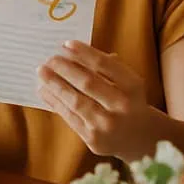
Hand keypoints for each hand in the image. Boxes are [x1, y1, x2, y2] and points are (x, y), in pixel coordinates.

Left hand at [37, 41, 153, 158]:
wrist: (141, 139)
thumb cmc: (129, 103)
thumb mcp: (128, 84)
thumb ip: (108, 68)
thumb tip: (74, 53)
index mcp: (133, 86)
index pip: (105, 65)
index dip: (84, 53)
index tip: (66, 44)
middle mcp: (122, 106)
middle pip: (88, 83)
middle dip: (65, 69)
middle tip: (49, 58)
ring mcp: (107, 124)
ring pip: (75, 101)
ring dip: (55, 85)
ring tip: (42, 73)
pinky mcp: (93, 139)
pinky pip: (70, 117)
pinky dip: (55, 103)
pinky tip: (45, 92)